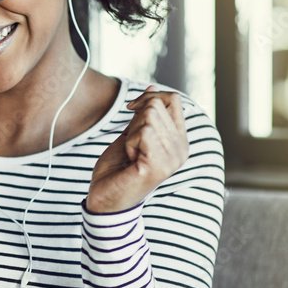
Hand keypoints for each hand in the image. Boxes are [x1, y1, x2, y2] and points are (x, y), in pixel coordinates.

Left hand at [86, 85, 188, 213]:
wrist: (105, 199)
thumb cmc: (117, 169)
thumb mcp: (132, 134)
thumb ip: (144, 113)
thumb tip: (152, 87)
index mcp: (179, 140)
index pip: (173, 100)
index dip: (148, 97)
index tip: (131, 109)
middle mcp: (182, 149)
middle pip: (157, 106)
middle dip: (135, 122)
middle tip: (131, 147)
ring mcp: (173, 159)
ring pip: (149, 117)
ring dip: (131, 134)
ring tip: (131, 155)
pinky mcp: (159, 165)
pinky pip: (144, 132)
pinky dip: (129, 143)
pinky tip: (130, 161)